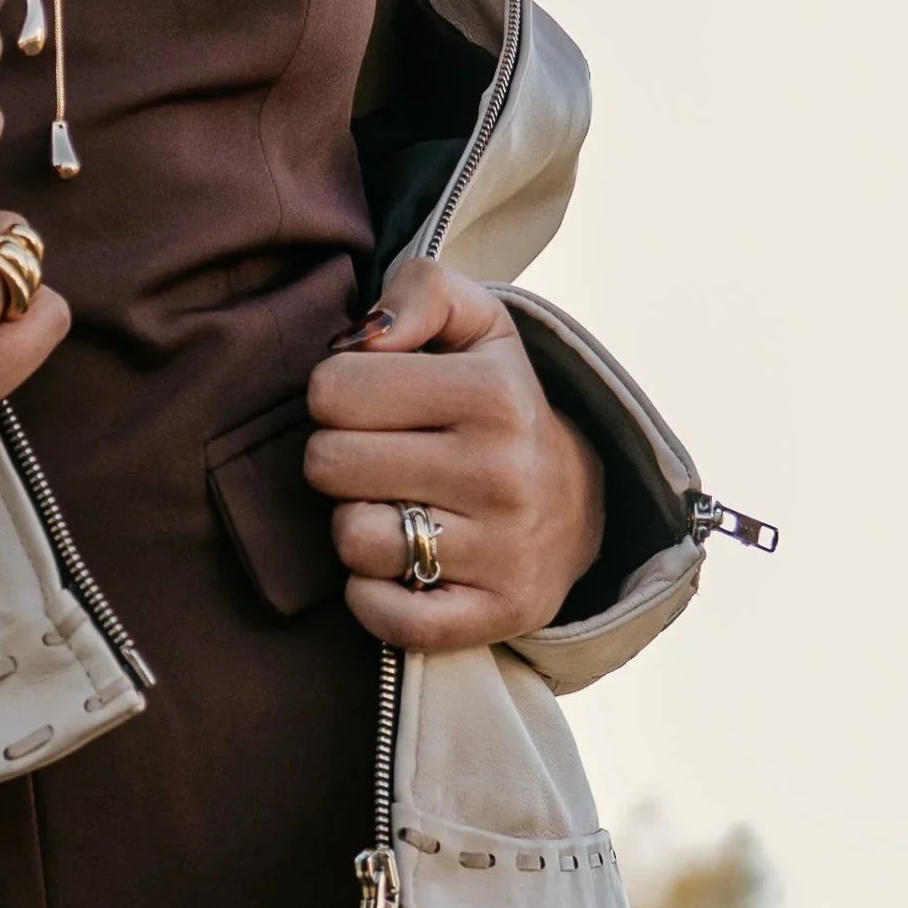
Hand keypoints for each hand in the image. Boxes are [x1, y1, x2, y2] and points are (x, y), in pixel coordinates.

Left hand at [303, 257, 602, 646]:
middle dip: (337, 457)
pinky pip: (384, 615)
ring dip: (353, 524)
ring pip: (351, 539)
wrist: (579, 504)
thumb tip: (365, 334)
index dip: (336, 394)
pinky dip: (371, 594)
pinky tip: (398, 566)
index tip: (372, 405)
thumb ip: (420, 291)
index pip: (332, 389)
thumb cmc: (498, 404)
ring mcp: (502, 551)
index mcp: (494, 394)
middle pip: (327, 464)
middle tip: (376, 458)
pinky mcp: (493, 616)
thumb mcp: (477, 325)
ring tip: (391, 506)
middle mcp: (503, 473)